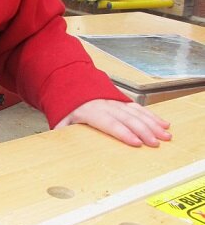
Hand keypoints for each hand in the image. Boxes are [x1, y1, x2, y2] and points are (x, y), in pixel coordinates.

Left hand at [55, 99, 171, 147]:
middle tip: (156, 143)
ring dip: (153, 124)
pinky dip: (152, 116)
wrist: (72, 81)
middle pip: (128, 119)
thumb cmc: (67, 105)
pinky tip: (164, 124)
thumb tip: (58, 143)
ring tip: (166, 135)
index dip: (123, 133)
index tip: (136, 143)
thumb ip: (61, 130)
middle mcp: (106, 105)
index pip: (110, 123)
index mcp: (91, 111)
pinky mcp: (123, 100)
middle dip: (144, 131)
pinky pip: (139, 108)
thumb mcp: (60, 118)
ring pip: (137, 112)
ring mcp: (116, 101)